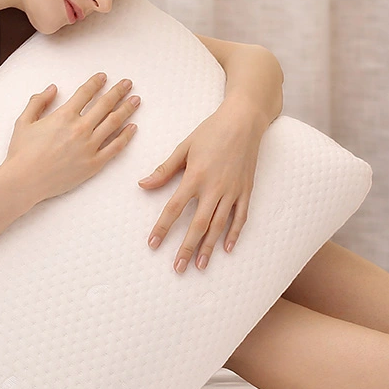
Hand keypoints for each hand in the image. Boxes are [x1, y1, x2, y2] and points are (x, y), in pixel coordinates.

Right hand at [5, 73, 140, 204]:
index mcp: (64, 115)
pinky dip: (126, 136)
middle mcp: (80, 128)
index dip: (96, 82)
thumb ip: (38, 101)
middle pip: (105, 104)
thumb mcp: (24, 121)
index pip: (86, 93)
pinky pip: (115, 148)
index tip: (104, 77)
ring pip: (114, 123)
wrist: (24, 181)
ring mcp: (89, 146)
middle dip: (118, 91)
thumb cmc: (21, 153)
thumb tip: (52, 88)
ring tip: (136, 100)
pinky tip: (133, 128)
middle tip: (128, 83)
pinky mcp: (93, 164)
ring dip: (127, 109)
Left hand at [137, 99, 265, 271]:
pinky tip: (227, 249)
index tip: (153, 244)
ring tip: (200, 265)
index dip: (162, 228)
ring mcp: (232, 190)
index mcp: (195, 176)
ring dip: (209, 247)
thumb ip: (164, 170)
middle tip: (178, 268)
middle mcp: (214, 187)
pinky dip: (235, 234)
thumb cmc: (211, 131)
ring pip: (219, 225)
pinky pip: (241, 216)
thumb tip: (142, 185)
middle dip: (186, 248)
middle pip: (198, 224)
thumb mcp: (184, 147)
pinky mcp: (246, 190)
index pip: (174, 208)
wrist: (244, 120)